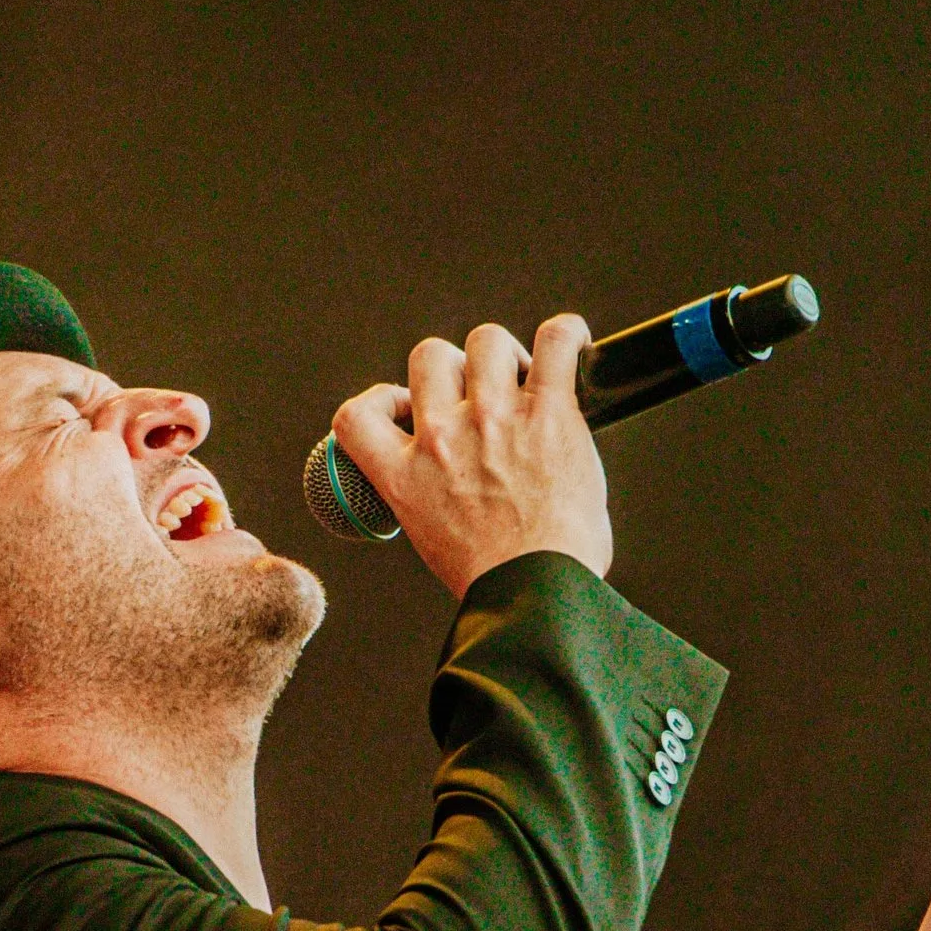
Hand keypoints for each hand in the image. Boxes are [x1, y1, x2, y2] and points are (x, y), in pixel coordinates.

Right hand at [328, 314, 612, 596]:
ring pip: (486, 341)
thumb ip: (435, 502)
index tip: (408, 410)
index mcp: (406, 477)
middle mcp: (443, 438)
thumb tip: (459, 493)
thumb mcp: (435, 542)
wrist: (538, 595)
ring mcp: (494, 418)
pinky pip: (554, 342)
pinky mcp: (548, 412)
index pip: (357, 415)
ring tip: (526, 381)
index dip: (384, 400)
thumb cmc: (501, 585)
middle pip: (430, 357)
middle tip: (484, 397)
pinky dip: (565, 335)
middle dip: (456, 370)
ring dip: (505, 355)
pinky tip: (573, 343)